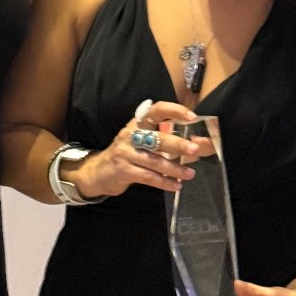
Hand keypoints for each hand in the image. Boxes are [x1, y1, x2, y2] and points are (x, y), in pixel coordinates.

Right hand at [74, 100, 199, 197]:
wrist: (98, 171)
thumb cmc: (127, 154)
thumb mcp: (140, 141)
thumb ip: (164, 140)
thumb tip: (197, 143)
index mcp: (137, 123)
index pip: (156, 110)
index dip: (174, 111)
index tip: (191, 116)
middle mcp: (130, 134)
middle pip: (157, 138)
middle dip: (178, 144)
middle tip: (196, 149)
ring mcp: (125, 153)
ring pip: (154, 160)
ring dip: (174, 168)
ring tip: (190, 173)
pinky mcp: (123, 170)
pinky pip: (148, 177)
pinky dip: (164, 182)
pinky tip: (176, 186)